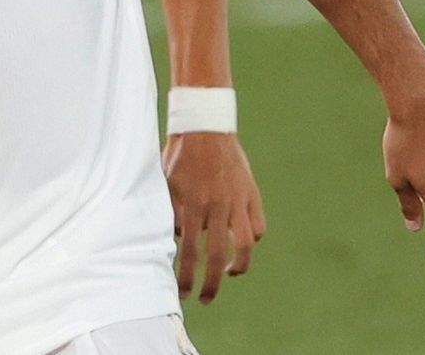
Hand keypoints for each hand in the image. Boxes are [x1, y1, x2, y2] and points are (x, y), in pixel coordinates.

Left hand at [165, 132, 265, 304]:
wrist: (204, 126)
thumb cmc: (179, 155)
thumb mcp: (166, 184)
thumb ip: (171, 214)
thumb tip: (177, 241)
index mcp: (193, 205)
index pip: (189, 252)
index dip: (186, 277)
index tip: (184, 294)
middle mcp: (217, 207)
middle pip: (218, 257)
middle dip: (211, 284)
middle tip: (206, 299)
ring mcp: (238, 201)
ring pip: (246, 245)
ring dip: (238, 266)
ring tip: (230, 275)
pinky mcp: (251, 194)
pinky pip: (257, 226)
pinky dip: (252, 239)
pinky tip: (242, 244)